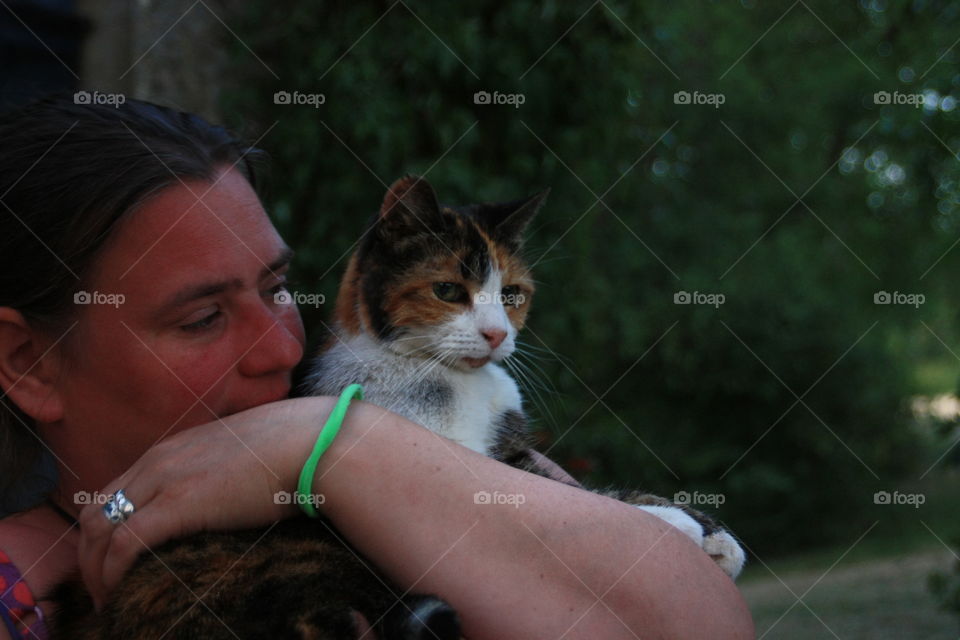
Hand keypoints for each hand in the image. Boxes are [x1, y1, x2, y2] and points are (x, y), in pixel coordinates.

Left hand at [76, 396, 333, 608]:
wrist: (315, 442)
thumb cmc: (296, 450)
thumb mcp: (243, 456)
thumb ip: (222, 472)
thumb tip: (229, 497)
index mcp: (173, 449)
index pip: (115, 491)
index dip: (104, 532)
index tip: (113, 564)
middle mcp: (159, 460)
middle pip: (94, 512)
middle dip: (89, 556)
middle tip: (103, 589)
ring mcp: (166, 478)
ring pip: (98, 530)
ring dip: (95, 570)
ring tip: (109, 599)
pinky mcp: (178, 502)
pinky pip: (124, 544)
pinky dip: (112, 573)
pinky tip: (119, 595)